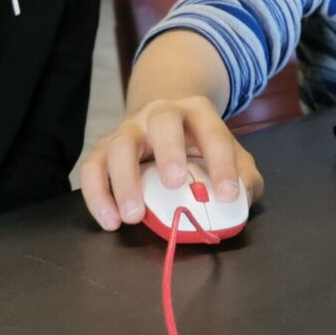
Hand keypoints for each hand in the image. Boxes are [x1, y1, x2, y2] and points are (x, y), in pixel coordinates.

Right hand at [76, 95, 263, 230]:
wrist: (162, 120)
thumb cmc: (199, 145)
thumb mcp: (231, 154)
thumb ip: (244, 176)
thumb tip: (240, 200)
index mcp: (197, 113)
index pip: (213, 133)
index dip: (222, 163)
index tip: (227, 194)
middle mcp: (160, 114)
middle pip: (163, 121)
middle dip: (169, 151)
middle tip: (173, 183)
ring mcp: (128, 129)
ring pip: (119, 145)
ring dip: (124, 181)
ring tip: (134, 216)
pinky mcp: (103, 149)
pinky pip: (91, 168)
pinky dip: (96, 195)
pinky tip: (110, 221)